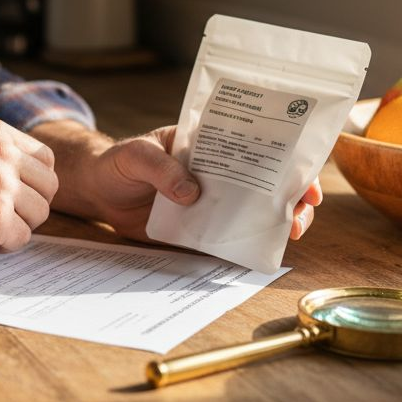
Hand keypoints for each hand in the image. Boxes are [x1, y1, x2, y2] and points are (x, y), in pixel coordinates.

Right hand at [0, 119, 57, 257]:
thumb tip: (36, 179)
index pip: (46, 159)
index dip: (33, 183)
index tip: (11, 196)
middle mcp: (3, 153)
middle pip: (49, 188)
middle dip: (29, 207)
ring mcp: (2, 184)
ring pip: (40, 215)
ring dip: (16, 227)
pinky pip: (22, 239)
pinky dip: (3, 246)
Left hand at [79, 125, 323, 242]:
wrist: (96, 191)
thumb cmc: (118, 162)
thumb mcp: (136, 155)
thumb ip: (162, 169)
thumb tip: (192, 192)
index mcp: (211, 145)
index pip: (258, 148)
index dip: (289, 162)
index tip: (305, 180)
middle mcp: (219, 174)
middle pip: (268, 185)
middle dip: (293, 200)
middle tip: (300, 216)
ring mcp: (212, 204)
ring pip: (254, 214)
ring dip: (276, 224)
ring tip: (287, 236)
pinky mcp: (199, 231)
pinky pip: (227, 241)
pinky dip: (245, 249)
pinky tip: (259, 256)